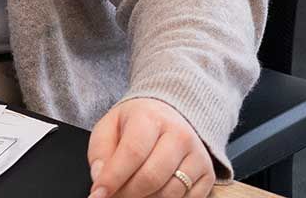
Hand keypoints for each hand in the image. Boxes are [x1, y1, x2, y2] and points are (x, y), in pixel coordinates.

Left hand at [86, 97, 214, 197]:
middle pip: (151, 177)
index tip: (98, 194)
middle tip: (115, 196)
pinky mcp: (208, 173)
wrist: (171, 115)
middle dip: (127, 194)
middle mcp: (179, 135)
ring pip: (169, 193)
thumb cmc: (137, 124)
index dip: (113, 178)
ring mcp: (197, 155)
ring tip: (132, 192)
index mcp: (150, 117)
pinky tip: (153, 193)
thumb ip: (100, 152)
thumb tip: (100, 178)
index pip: (132, 152)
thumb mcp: (110, 126)